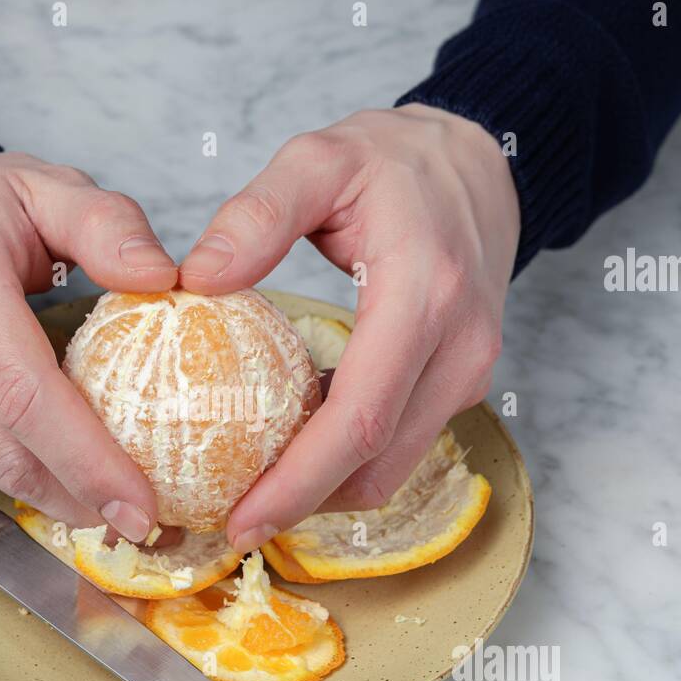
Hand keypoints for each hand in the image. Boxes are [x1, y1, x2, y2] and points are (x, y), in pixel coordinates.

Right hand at [0, 152, 176, 540]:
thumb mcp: (52, 185)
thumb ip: (109, 225)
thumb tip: (163, 277)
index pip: (23, 389)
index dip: (85, 457)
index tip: (141, 500)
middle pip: (3, 444)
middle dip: (79, 495)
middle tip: (144, 523)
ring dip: (54, 497)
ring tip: (118, 510)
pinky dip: (25, 476)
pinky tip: (72, 480)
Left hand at [180, 105, 519, 552]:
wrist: (483, 160)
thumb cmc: (398, 160)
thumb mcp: (319, 160)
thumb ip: (258, 215)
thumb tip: (196, 279)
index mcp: (425, 297)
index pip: (358, 420)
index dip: (298, 484)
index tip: (240, 519)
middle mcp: (459, 350)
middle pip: (378, 464)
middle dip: (304, 506)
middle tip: (232, 521)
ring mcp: (468, 372)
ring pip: (394, 465)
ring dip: (327, 489)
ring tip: (255, 489)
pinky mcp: (461, 381)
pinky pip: (401, 440)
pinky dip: (348, 459)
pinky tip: (294, 445)